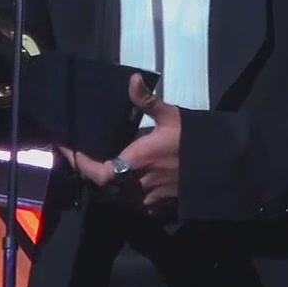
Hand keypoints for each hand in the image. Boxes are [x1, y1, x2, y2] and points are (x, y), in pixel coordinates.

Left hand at [66, 75, 180, 206]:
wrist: (220, 167)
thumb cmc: (192, 141)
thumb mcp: (171, 116)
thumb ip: (148, 101)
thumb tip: (132, 78)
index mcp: (135, 162)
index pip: (97, 172)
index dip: (79, 162)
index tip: (67, 147)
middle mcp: (136, 185)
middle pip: (103, 185)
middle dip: (92, 171)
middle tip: (82, 155)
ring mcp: (146, 199)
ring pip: (116, 196)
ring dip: (108, 183)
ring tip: (102, 166)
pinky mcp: (157, 207)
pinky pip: (132, 204)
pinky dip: (125, 194)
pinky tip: (126, 180)